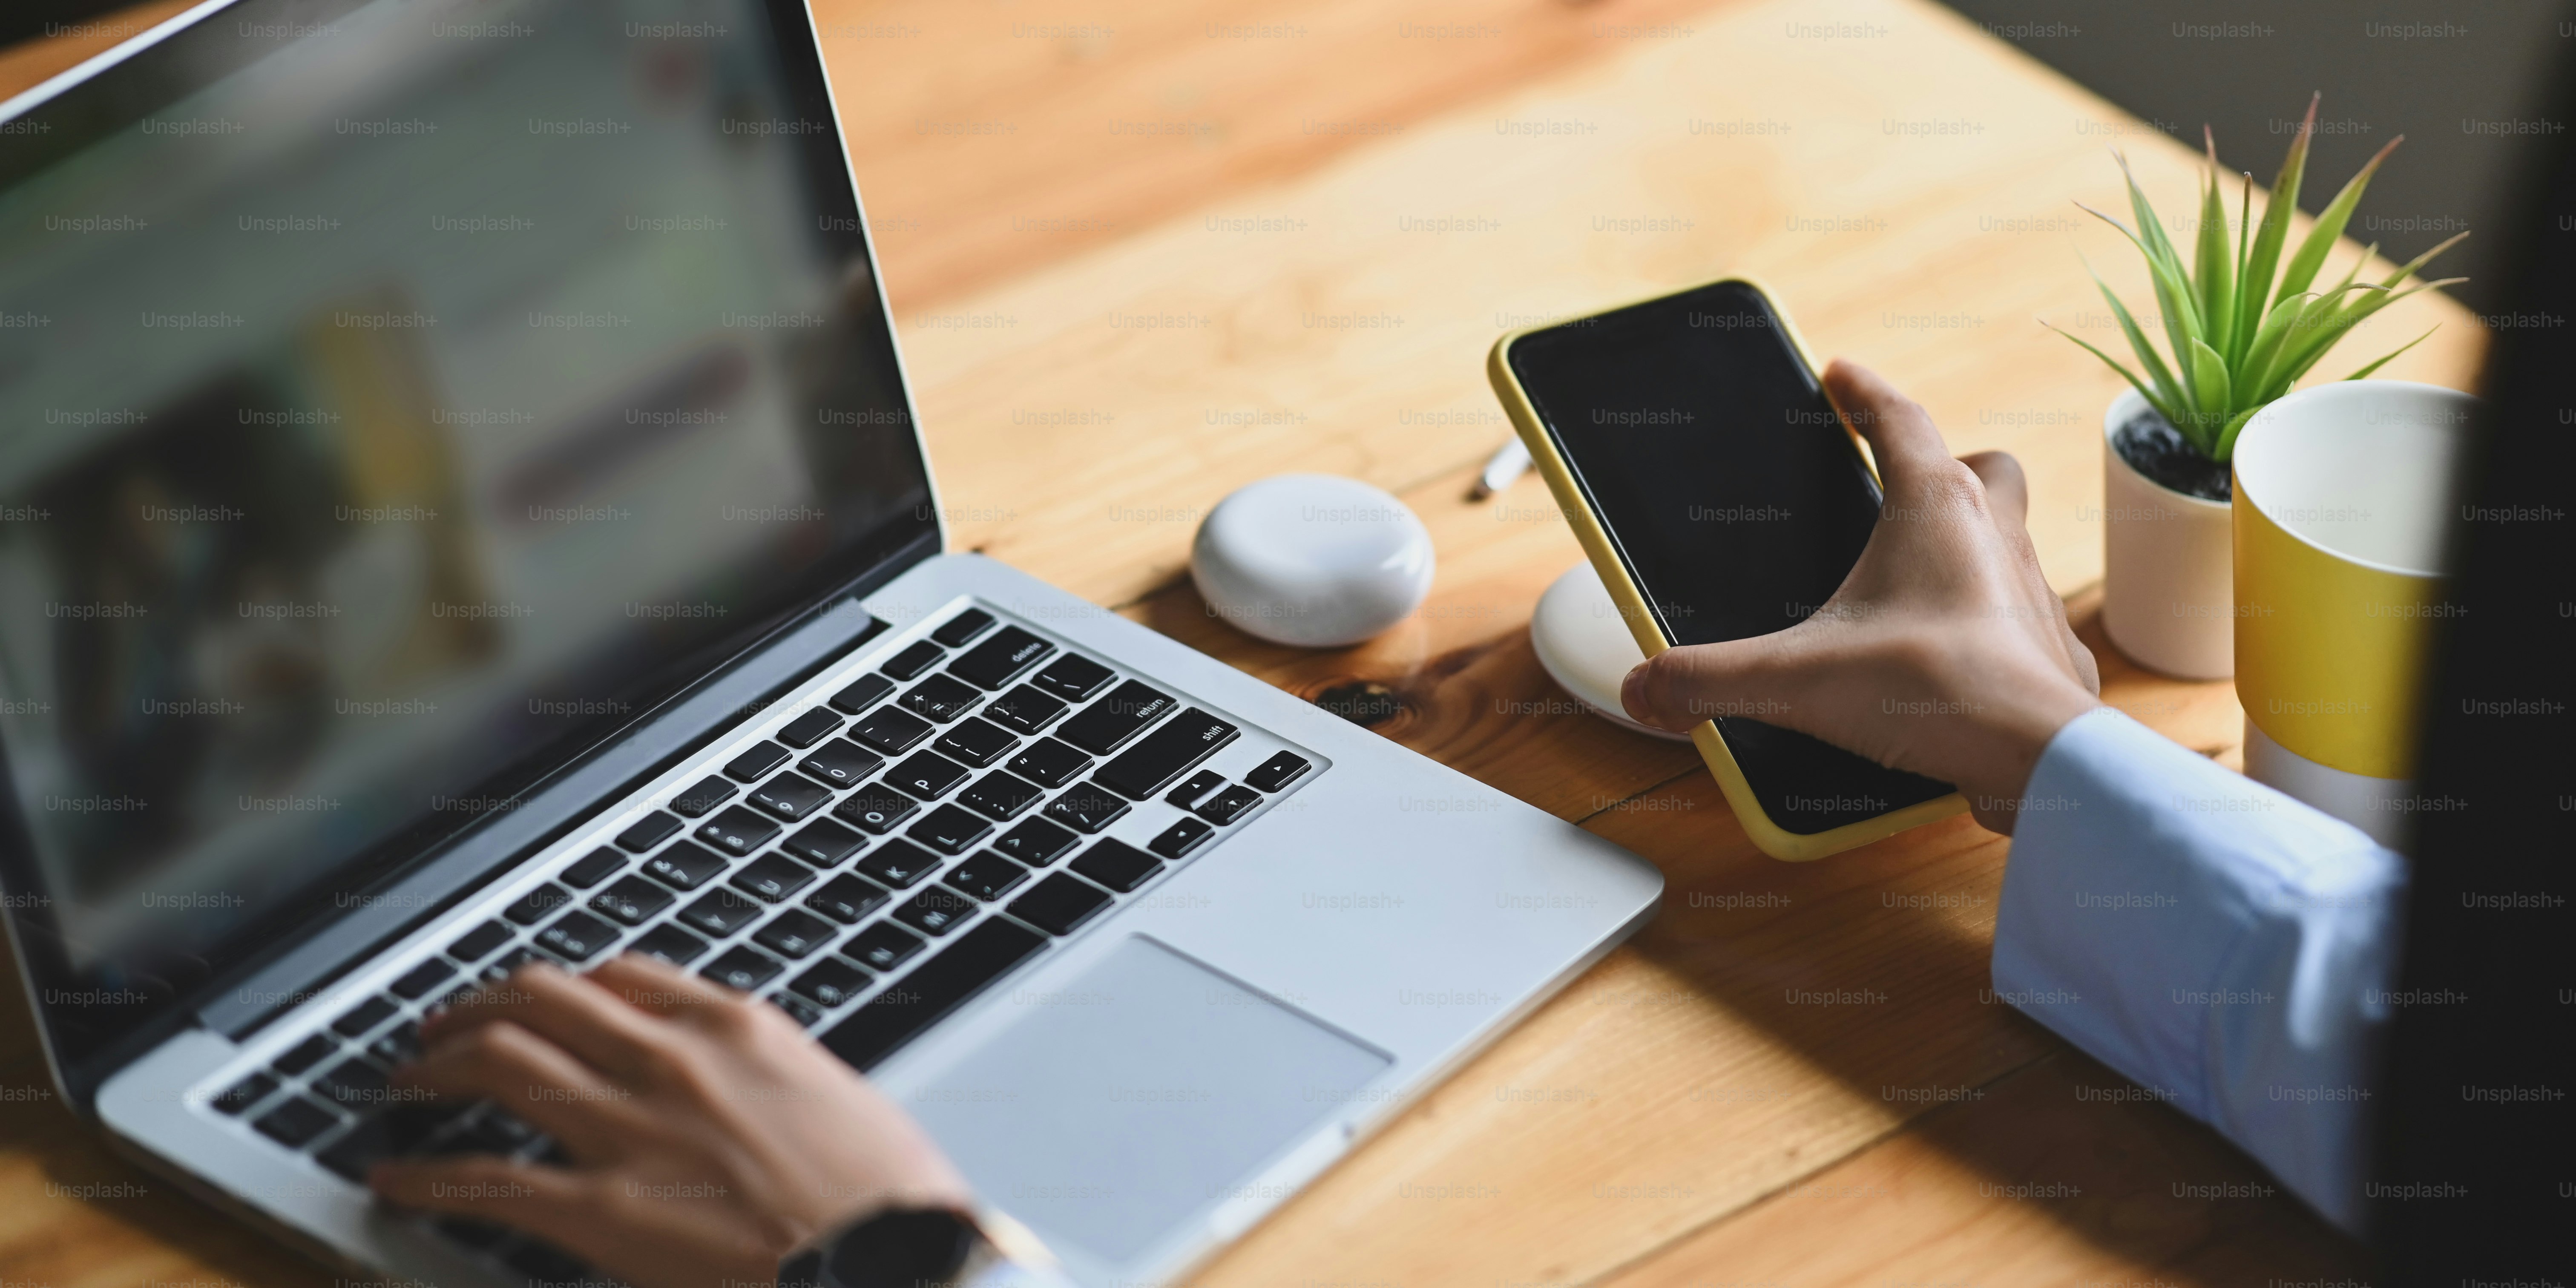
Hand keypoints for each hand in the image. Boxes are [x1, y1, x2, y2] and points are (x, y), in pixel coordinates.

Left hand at [369, 954, 972, 1287]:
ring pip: (501, 1064)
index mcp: (738, 1030)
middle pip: (545, 1000)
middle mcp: (674, 1060)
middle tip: (448, 1025)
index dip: (566, 984)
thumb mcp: (838, 1105)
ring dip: (438, 1067)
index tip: (543, 999)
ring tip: (408, 1080)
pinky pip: (487, 1179)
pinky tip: (393, 1178)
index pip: (625, 974)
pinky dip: (425, 1175)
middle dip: (481, 1006)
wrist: (894, 1263)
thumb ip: (772, 1083)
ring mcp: (633, 1130)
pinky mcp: (603, 1210)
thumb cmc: (886, 1201)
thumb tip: (745, 1092)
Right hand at [1619, 359, 2100, 831]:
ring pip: (2011, 538)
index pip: (1899, 420)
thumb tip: (1645, 689)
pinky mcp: (2049, 650)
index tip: (1841, 376)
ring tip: (1920, 577)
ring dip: (1973, 544)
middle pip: (1980, 468)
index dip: (1864, 393)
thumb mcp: (1797, 678)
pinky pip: (2021, 615)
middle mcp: (1996, 536)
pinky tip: (1955, 656)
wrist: (2039, 757)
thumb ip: (1710, 678)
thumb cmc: (1937, 690)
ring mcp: (2032, 592)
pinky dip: (1989, 623)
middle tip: (1900, 488)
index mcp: (1937, 509)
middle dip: (1945, 466)